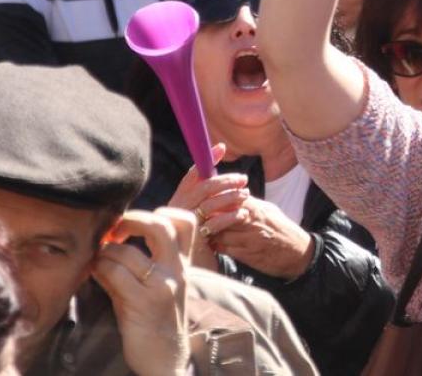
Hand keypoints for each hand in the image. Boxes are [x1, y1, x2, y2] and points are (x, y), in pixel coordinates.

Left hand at [92, 208, 194, 375]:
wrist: (165, 359)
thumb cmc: (156, 321)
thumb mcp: (158, 287)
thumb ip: (141, 262)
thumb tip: (108, 239)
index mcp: (182, 264)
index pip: (186, 223)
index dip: (164, 211)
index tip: (140, 223)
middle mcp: (176, 271)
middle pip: (160, 225)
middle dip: (130, 219)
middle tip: (114, 231)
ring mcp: (161, 286)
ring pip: (126, 251)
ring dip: (104, 251)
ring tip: (97, 260)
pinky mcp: (142, 303)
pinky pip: (114, 273)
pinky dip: (99, 268)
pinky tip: (95, 274)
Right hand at [166, 144, 248, 266]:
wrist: (189, 273)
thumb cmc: (198, 239)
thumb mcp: (201, 214)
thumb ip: (207, 193)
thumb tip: (219, 157)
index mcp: (177, 201)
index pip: (191, 176)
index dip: (206, 160)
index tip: (222, 148)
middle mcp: (176, 211)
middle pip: (202, 187)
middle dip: (225, 180)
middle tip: (243, 180)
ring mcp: (182, 226)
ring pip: (208, 203)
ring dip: (230, 197)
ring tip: (246, 195)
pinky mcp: (193, 241)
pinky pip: (213, 224)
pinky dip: (230, 216)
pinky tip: (242, 214)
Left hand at [210, 197, 314, 279]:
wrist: (298, 253)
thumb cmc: (282, 229)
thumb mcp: (269, 210)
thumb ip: (251, 203)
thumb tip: (232, 194)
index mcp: (258, 209)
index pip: (231, 197)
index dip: (216, 198)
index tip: (207, 199)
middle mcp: (253, 222)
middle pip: (222, 215)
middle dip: (209, 216)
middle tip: (200, 216)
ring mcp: (249, 240)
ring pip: (220, 233)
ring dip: (210, 232)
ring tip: (205, 230)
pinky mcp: (247, 255)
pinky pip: (225, 249)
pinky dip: (216, 246)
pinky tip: (214, 244)